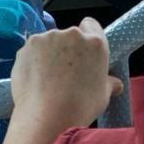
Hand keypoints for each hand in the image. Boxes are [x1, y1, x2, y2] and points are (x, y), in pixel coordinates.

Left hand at [0, 18, 122, 143]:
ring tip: (47, 79)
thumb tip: (115, 84)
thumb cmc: (80, 107)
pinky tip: (34, 80)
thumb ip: (108, 83)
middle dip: (67, 49)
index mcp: (95, 42)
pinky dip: (33, 61)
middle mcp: (72, 34)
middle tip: (65, 72)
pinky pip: (33, 51)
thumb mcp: (102, 96)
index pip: (91, 25)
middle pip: (69, 35)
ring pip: (49, 42)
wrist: (46, 118)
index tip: (83, 52)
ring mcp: (48, 38)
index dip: (87, 37)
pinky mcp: (28, 46)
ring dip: (49, 54)